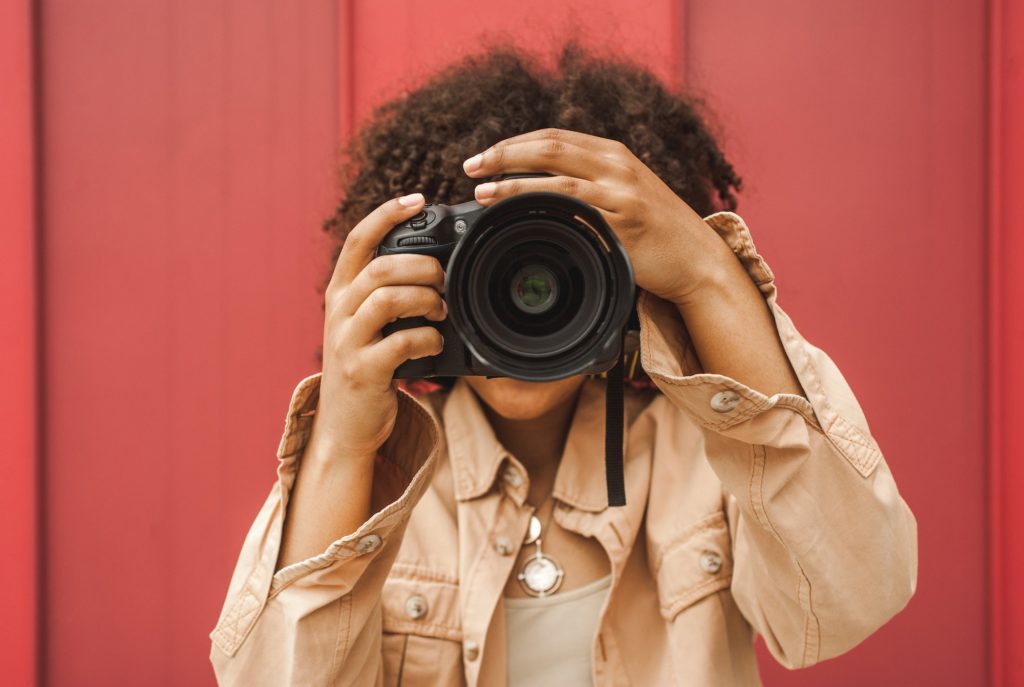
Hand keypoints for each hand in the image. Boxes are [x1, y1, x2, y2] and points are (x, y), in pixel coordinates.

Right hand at [314, 192, 446, 459]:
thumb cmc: (369, 367)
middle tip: (445, 280)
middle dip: (422, 266)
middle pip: (380, 265)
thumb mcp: (369, 324)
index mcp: (342, 291)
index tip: (418, 198)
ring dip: (426, 300)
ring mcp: (347, 341)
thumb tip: (438, 266)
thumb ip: (389, 294)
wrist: (345, 426)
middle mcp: (339, 310)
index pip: (359, 238)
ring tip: (442, 312)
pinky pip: (400, 342)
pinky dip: (428, 339)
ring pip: (386, 297)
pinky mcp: (362, 371)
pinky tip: (436, 343)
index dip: (388, 213)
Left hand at [461, 128, 733, 305]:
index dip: (513, 143)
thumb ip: (590, 184)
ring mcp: (621, 192)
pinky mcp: (622, 221)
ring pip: (556, 175)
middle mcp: (617, 166)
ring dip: (513, 181)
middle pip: (549, 146)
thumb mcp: (625, 193)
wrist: (698, 259)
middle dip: (503, 154)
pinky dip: (540, 205)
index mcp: (614, 154)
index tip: (483, 157)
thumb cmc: (658, 231)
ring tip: (483, 189)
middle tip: (471, 167)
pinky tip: (518, 211)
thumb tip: (539, 188)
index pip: (553, 136)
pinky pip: (573, 208)